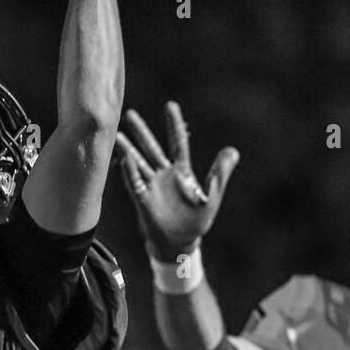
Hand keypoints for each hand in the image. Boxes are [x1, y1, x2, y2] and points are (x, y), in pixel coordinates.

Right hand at [116, 102, 239, 260]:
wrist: (180, 244)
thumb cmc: (197, 221)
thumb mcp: (212, 196)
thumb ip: (220, 173)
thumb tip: (233, 151)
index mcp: (182, 172)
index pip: (177, 142)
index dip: (174, 124)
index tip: (169, 105)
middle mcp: (164, 175)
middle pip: (151, 148)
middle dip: (141, 132)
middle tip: (129, 113)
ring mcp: (152, 187)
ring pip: (138, 163)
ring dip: (128, 149)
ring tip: (116, 135)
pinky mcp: (143, 200)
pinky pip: (135, 183)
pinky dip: (129, 172)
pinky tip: (123, 160)